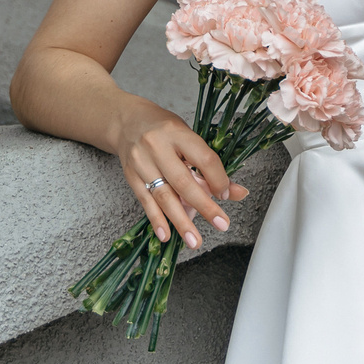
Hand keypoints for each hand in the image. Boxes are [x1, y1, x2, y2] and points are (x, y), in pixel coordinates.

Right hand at [108, 102, 245, 250]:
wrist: (127, 122)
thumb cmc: (164, 129)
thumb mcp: (189, 138)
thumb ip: (210, 165)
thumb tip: (237, 192)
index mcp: (177, 133)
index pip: (203, 159)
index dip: (217, 179)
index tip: (225, 195)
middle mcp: (157, 148)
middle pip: (183, 182)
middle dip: (204, 206)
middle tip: (221, 224)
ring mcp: (142, 163)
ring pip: (164, 196)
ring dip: (181, 221)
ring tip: (194, 241)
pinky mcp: (131, 177)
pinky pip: (146, 202)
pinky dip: (157, 220)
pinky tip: (166, 235)